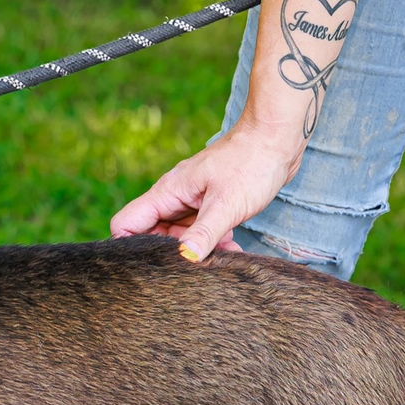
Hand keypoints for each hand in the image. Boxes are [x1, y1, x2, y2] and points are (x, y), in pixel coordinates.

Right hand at [110, 122, 303, 257]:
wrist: (278, 138)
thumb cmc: (251, 162)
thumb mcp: (227, 204)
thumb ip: (204, 233)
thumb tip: (184, 259)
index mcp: (167, 192)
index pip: (127, 224)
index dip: (131, 248)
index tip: (153, 266)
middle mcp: (174, 198)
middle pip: (152, 236)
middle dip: (171, 255)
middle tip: (195, 267)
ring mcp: (192, 202)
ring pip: (180, 237)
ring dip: (197, 251)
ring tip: (222, 257)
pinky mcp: (210, 205)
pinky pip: (200, 232)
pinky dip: (213, 244)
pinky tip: (232, 248)